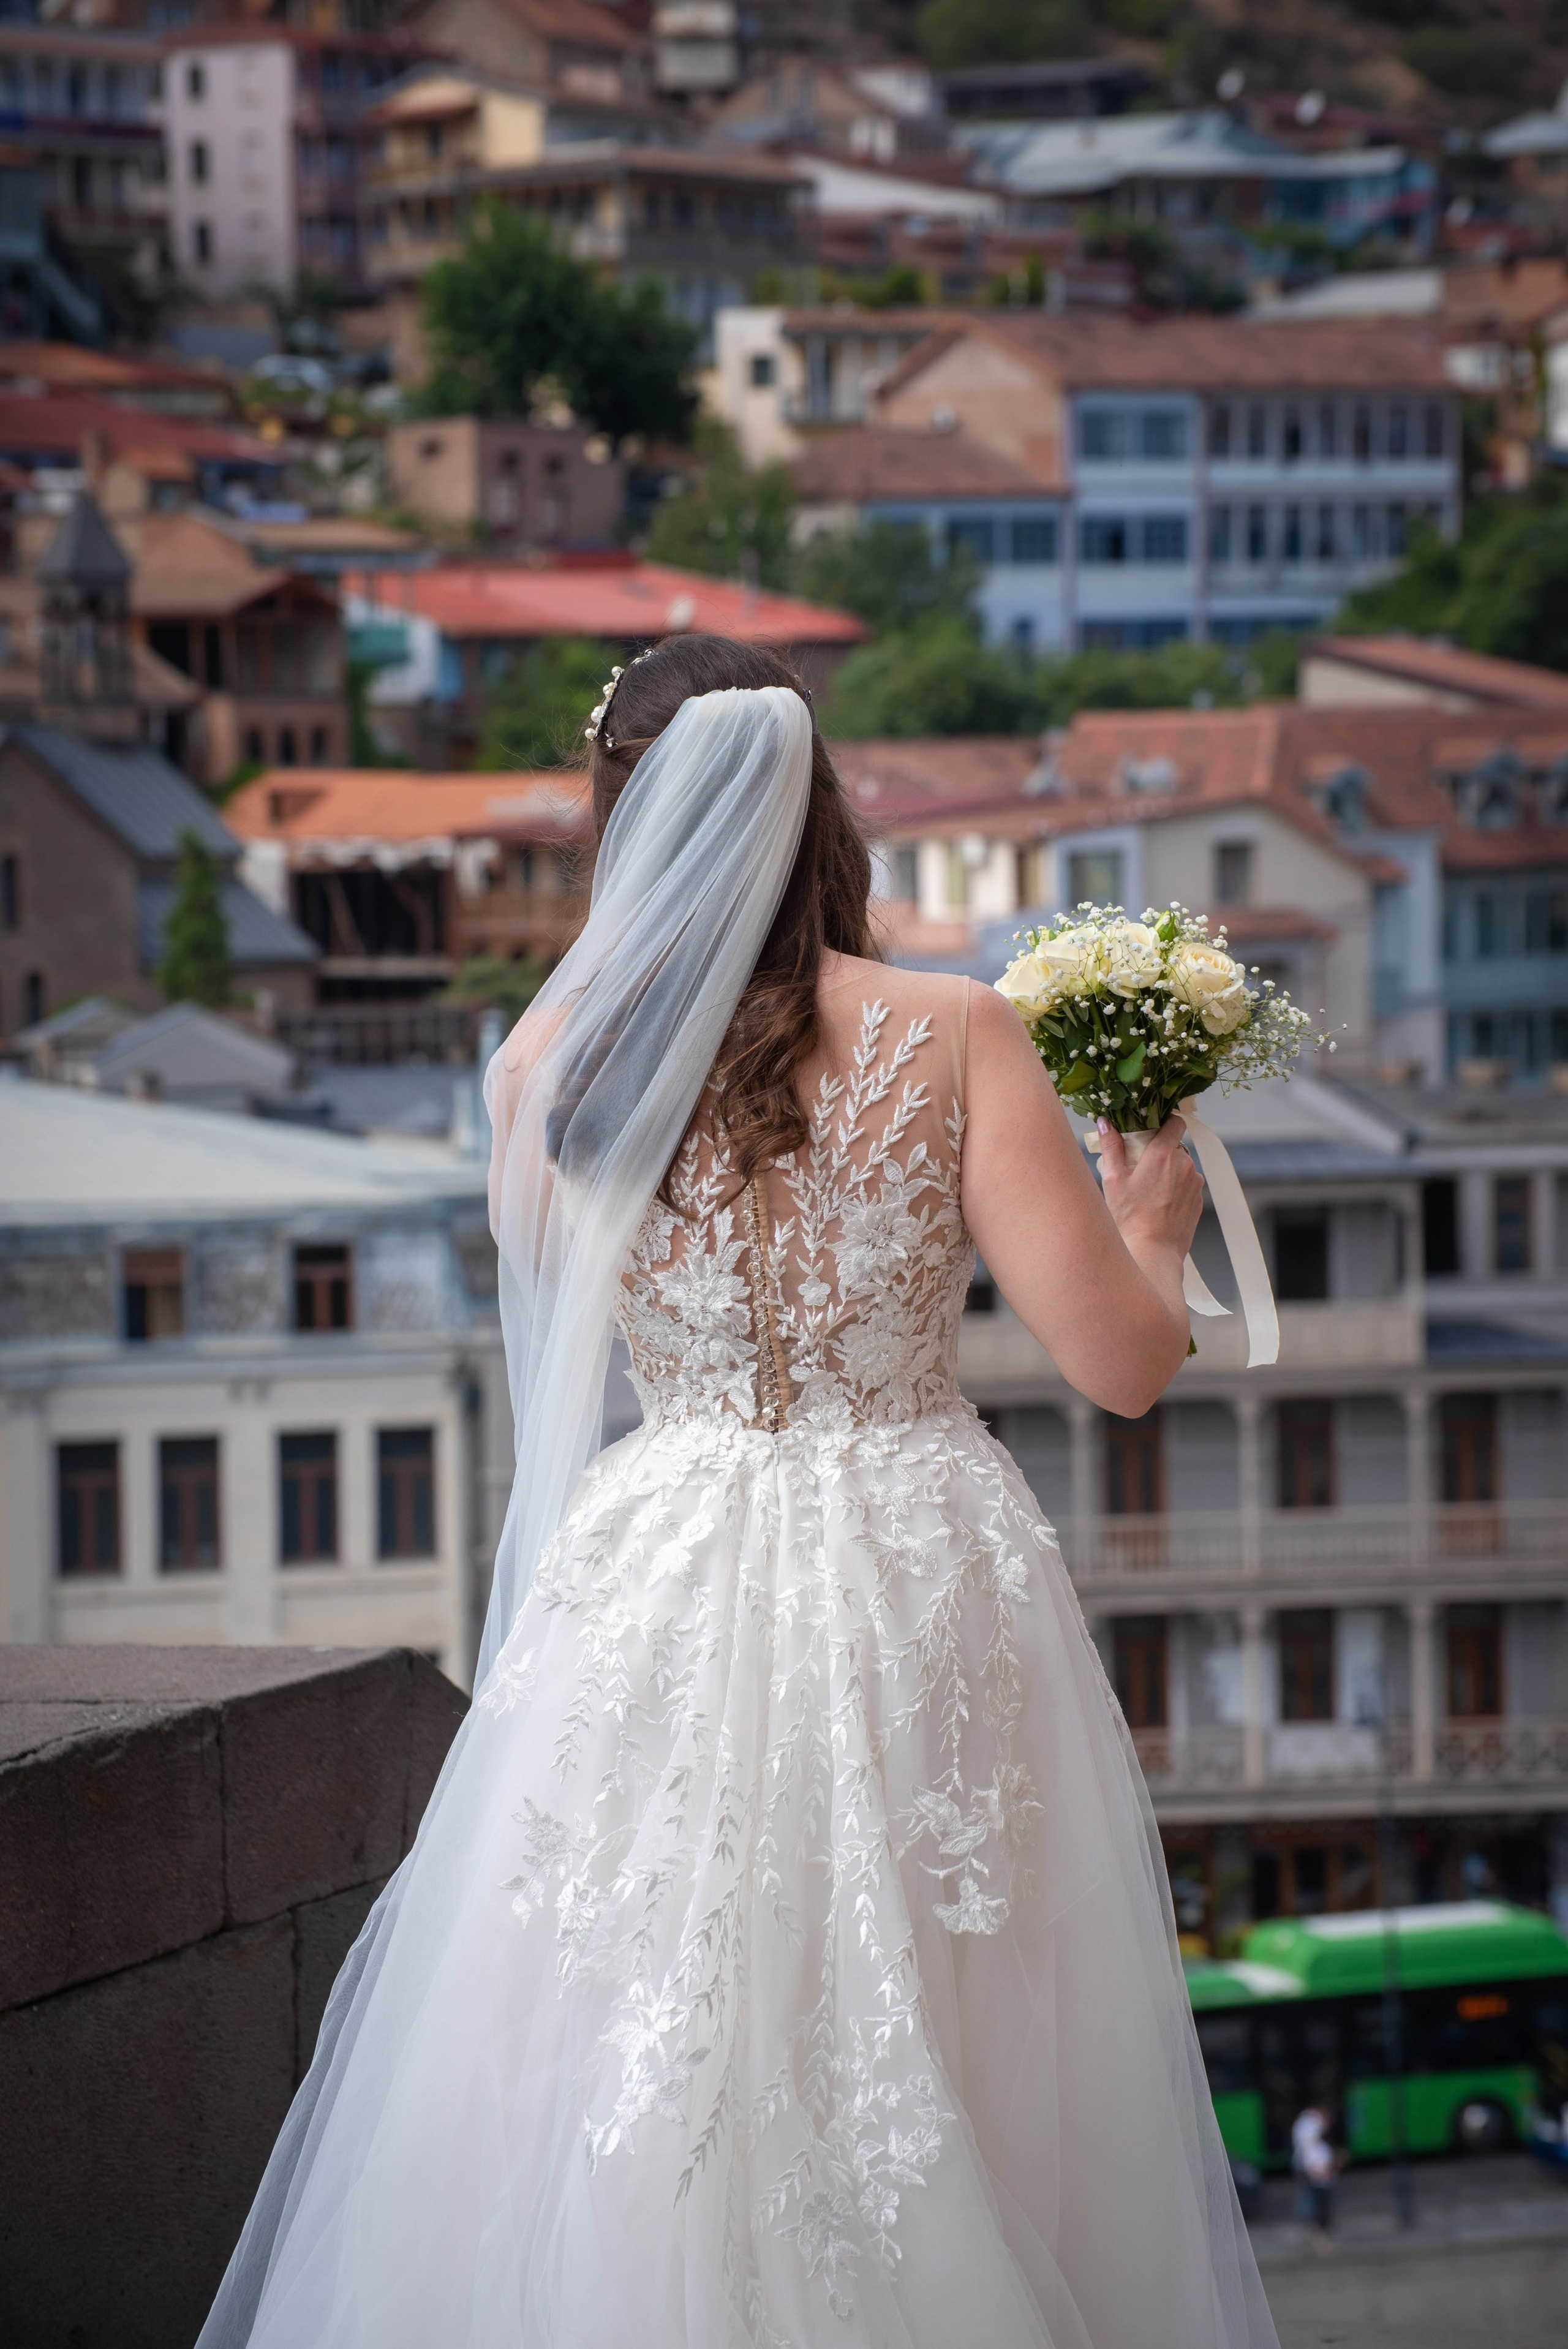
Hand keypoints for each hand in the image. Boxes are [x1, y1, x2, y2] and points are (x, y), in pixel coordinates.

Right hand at [1096, 1117, 1203, 1262]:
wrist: (1152, 1252)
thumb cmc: (1129, 1219)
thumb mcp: (1113, 1180)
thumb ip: (1111, 1147)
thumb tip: (1106, 1124)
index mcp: (1162, 1155)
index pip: (1174, 1123)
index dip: (1164, 1123)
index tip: (1151, 1131)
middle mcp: (1184, 1165)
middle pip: (1174, 1147)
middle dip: (1159, 1153)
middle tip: (1140, 1170)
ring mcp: (1194, 1183)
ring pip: (1181, 1167)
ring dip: (1169, 1172)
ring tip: (1149, 1192)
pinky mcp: (1199, 1200)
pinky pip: (1187, 1185)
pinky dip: (1176, 1189)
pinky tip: (1160, 1205)